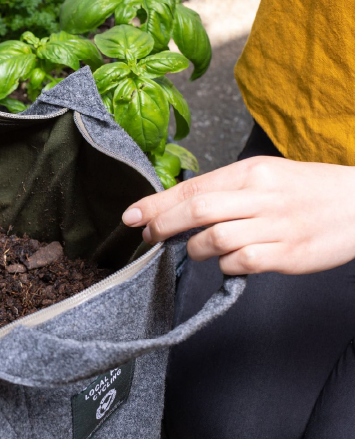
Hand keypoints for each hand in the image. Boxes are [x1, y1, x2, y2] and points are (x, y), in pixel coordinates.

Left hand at [122, 156, 354, 274]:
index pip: (192, 188)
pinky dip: (227, 266)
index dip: (156, 204)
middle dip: (162, 226)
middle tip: (149, 237)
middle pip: (196, 211)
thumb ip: (225, 191)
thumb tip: (177, 207)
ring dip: (196, 249)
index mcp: (251, 172)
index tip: (131, 216)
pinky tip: (232, 262)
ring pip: (214, 239)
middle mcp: (261, 195)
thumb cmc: (307, 192)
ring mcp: (275, 225)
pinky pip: (240, 263)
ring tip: (200, 249)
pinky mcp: (288, 254)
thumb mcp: (266, 177)